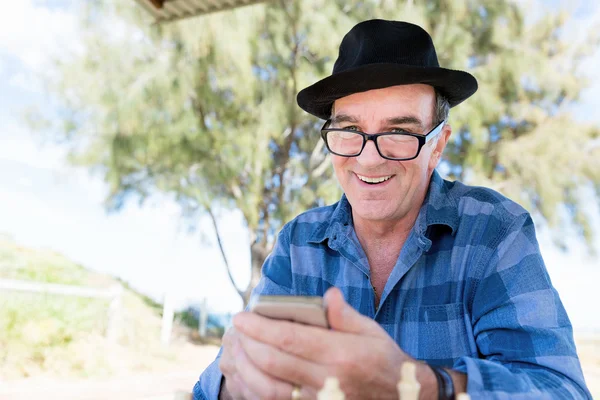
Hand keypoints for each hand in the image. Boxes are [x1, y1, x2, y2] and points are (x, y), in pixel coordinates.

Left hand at [232, 287, 434, 398]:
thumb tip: (328, 295)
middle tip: (235, 330)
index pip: (290, 339)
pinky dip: (256, 390)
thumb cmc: (383, 359)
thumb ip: (345, 315)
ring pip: (269, 389)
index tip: (241, 316)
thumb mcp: (371, 331)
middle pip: (274, 362)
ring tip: (237, 350)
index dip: (260, 327)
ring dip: (245, 369)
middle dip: (247, 344)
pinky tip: (248, 374)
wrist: (401, 397)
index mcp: (341, 354)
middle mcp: (328, 380)